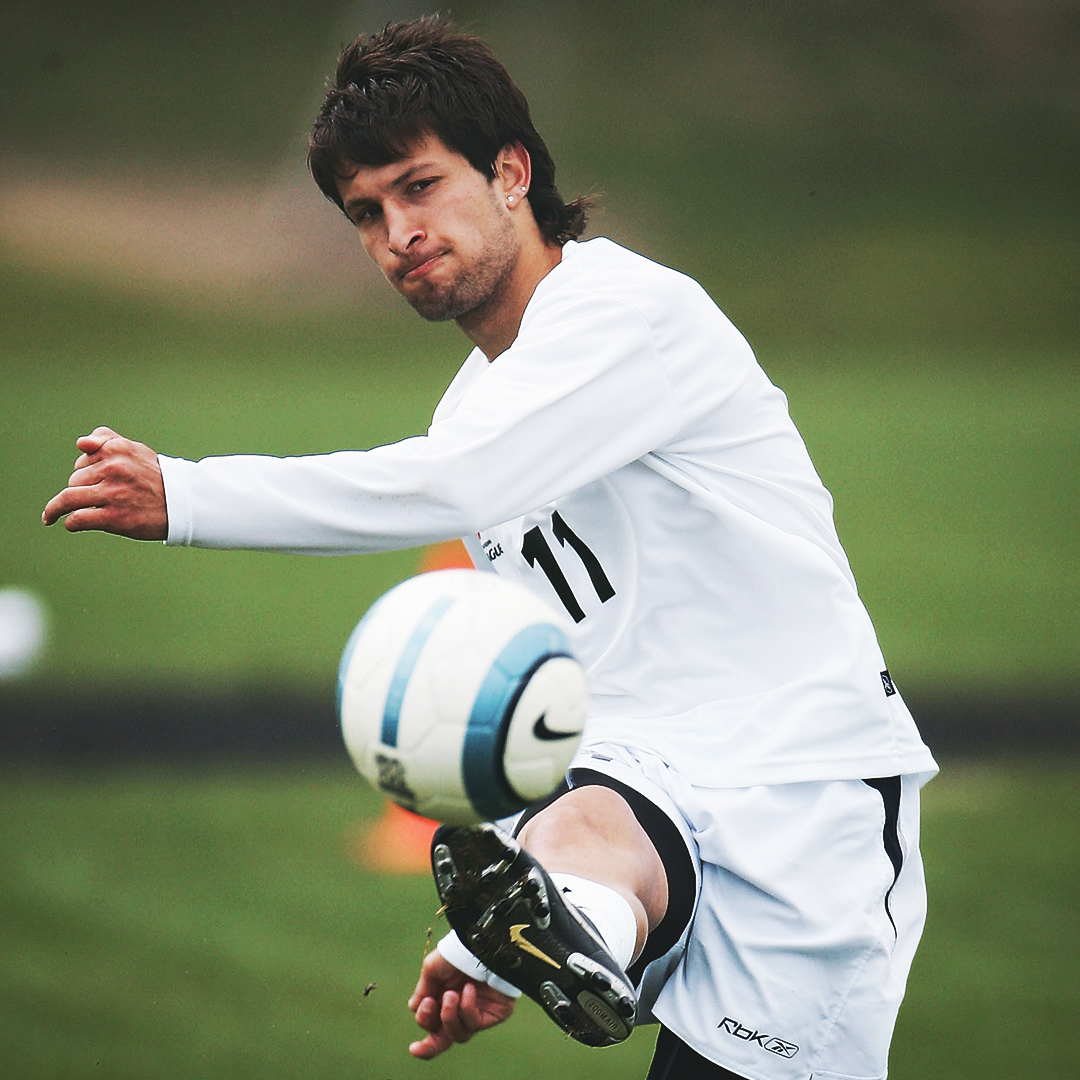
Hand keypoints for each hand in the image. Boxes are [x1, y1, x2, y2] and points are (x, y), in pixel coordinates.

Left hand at [42, 426, 167, 539]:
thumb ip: (106, 439)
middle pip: (74, 480)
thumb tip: (81, 443)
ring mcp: (113, 493)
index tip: (99, 481)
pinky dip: (70, 523)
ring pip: (69, 498)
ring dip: (70, 507)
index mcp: (117, 449)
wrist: (182, 505)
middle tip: (104, 497)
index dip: (88, 471)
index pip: (82, 460)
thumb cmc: (156, 478)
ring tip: (83, 511)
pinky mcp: (114, 517)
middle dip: (83, 489)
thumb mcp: (135, 450)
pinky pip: (77, 519)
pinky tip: (73, 524)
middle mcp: (114, 468)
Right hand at [407, 948, 515, 1058]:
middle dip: (433, 1040)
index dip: (424, 1045)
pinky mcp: (493, 1014)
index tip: (413, 1048)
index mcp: (443, 1001)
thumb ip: (423, 991)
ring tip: (451, 994)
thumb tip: (414, 1007)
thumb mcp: (432, 970)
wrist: (481, 945)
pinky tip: (468, 989)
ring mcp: (477, 1013)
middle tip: (430, 1009)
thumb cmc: (457, 953)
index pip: (432, 1029)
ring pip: (458, 1035)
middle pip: (444, 1040)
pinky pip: (474, 1023)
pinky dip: (467, 1008)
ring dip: (449, 1016)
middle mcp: (459, 1010)